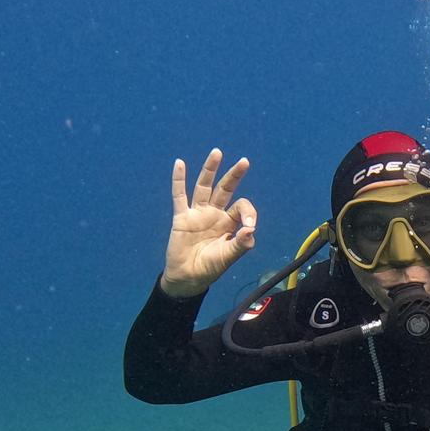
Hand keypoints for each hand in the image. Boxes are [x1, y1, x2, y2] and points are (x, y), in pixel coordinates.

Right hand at [161, 149, 256, 297]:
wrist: (188, 278)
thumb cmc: (210, 268)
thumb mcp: (228, 256)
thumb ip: (240, 243)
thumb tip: (251, 230)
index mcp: (229, 222)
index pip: (241, 207)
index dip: (248, 213)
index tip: (249, 227)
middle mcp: (215, 214)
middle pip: (225, 189)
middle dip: (234, 175)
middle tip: (245, 161)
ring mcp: (197, 213)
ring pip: (204, 187)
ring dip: (210, 169)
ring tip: (217, 152)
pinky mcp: (182, 217)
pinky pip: (179, 195)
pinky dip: (178, 180)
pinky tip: (180, 164)